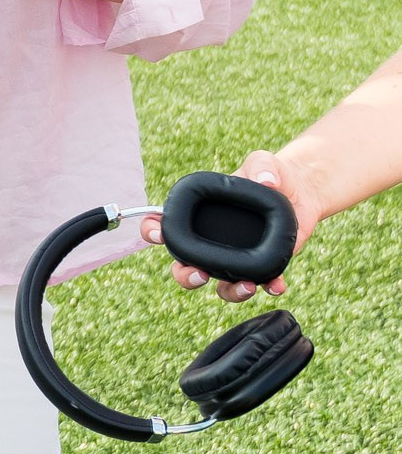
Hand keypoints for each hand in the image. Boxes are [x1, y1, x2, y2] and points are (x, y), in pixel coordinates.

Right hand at [141, 150, 313, 301]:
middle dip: (186, 276)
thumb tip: (265, 181)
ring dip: (229, 291)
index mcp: (201, 216)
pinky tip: (277, 285)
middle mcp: (212, 242)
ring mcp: (236, 258)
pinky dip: (268, 287)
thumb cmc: (271, 174)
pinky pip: (261, 284)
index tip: (159, 234)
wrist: (301, 191)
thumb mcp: (263, 163)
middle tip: (199, 274)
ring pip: (221, 285)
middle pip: (184, 267)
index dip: (152, 231)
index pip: (165, 225)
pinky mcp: (263, 266)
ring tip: (246, 286)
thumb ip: (260, 165)